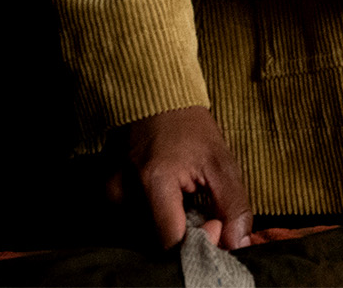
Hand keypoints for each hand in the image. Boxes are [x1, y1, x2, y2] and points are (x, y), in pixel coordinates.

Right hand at [106, 105, 252, 250]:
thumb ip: (232, 204)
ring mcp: (109, 194)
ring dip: (168, 222)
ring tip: (180, 193)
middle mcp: (123, 191)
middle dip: (185, 230)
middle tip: (199, 203)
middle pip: (157, 239)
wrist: (154, 98)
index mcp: (154, 180)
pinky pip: (132, 219)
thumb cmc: (189, 127)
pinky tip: (163, 193)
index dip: (198, 240)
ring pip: (145, 231)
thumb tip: (238, 243)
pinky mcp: (104, 195)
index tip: (214, 223)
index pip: (171, 242)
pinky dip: (153, 213)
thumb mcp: (221, 161)